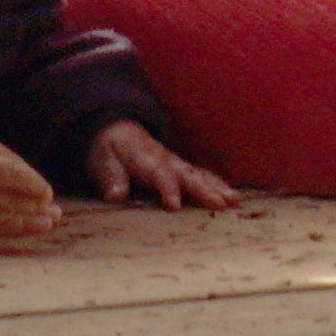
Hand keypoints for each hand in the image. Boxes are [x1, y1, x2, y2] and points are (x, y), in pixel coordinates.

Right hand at [0, 134, 64, 250]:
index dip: (31, 179)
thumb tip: (32, 175)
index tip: (45, 189)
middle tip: (52, 204)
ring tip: (53, 218)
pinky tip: (40, 227)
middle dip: (35, 197)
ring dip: (35, 215)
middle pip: (10, 187)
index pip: (7, 167)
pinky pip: (0, 227)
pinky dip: (23, 227)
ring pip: (8, 210)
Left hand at [88, 119, 237, 211]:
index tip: (174, 205)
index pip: (158, 174)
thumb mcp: (101, 160)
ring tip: (233, 201)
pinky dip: (219, 185)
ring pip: (199, 174)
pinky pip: (203, 176)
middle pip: (186, 174)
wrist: (117, 130)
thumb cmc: (109, 150)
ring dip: (217, 187)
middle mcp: (165, 159)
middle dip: (202, 189)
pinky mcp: (183, 168)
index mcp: (144, 158)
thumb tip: (115, 195)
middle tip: (219, 204)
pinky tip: (234, 198)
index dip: (167, 188)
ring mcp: (177, 163)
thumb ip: (109, 177)